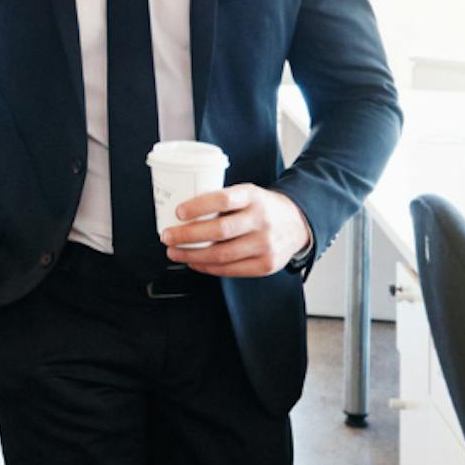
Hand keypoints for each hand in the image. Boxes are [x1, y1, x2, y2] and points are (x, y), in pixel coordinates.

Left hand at [160, 184, 309, 276]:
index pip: (223, 200)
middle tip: (167, 236)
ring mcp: (265, 245)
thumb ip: (223, 201)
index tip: (178, 212)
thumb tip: (183, 213)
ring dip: (192, 255)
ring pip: (222, 255)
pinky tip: (194, 262)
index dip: (199, 206)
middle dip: (187, 235)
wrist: (297, 224)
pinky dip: (207, 267)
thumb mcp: (248, 194)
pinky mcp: (266, 265)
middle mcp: (261, 220)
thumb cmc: (263, 208)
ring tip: (174, 252)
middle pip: (219, 231)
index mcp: (254, 197)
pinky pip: (230, 270)